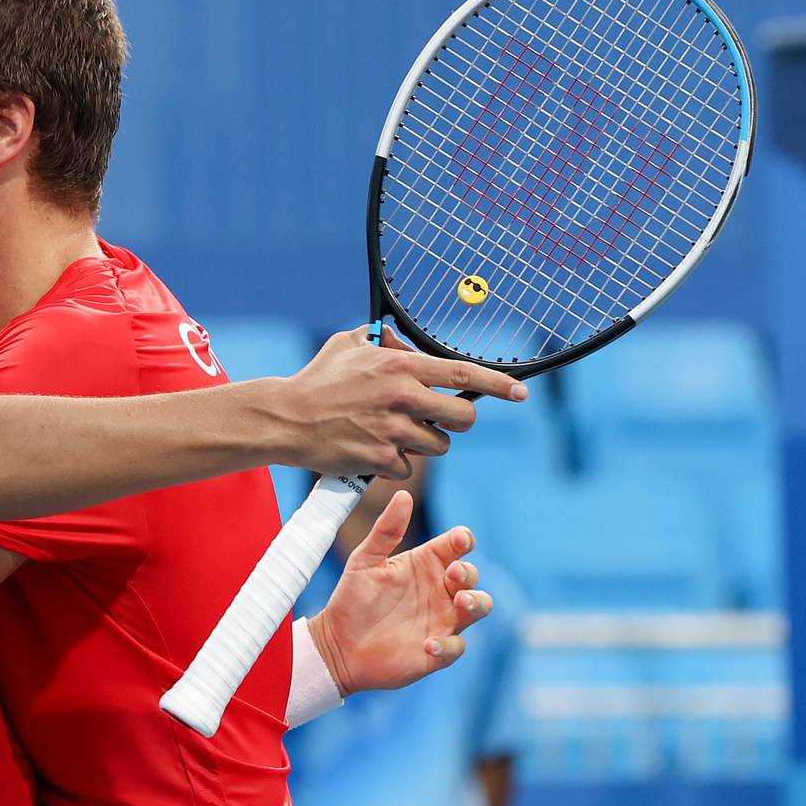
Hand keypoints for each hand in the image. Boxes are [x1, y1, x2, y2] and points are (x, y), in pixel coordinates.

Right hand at [276, 325, 526, 479]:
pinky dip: (394, 464)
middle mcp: (402, 397)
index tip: (521, 393)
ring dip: (424, 444)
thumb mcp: (347, 346)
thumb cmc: (315, 380)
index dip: (498, 385)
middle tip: (441, 421)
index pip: (462, 374)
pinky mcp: (380, 460)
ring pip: (438, 447)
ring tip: (394, 435)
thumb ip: (379, 342)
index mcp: (399, 366)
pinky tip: (372, 450)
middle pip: (462, 418)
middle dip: (458, 422)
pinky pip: (407, 468)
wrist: (284, 419)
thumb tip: (397, 337)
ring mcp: (392, 432)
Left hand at [309, 490, 493, 693]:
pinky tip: (427, 644)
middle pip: (471, 576)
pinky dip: (448, 645)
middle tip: (452, 574)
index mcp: (426, 564)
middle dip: (468, 573)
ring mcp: (442, 620)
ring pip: (478, 607)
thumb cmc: (352, 599)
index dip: (463, 540)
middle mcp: (440, 590)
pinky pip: (456, 647)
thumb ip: (385, 530)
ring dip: (476, 603)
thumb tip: (403, 494)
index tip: (459, 539)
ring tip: (460, 602)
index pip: (456, 546)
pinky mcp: (437, 651)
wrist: (337, 644)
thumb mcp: (364, 561)